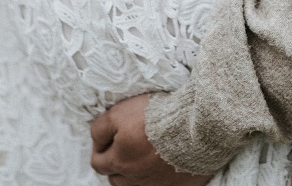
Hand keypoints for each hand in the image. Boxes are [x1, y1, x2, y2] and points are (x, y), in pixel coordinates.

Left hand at [91, 95, 212, 184]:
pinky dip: (159, 176)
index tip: (108, 136)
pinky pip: (162, 185)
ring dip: (136, 173)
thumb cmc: (156, 116)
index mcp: (120, 162)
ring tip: (144, 154)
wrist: (195, 125)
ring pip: (137, 184)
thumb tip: (96, 140)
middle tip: (126, 145)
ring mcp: (158, 185)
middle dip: (117, 163)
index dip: (100, 148)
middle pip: (117, 179)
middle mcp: (136, 179)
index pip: (98, 163)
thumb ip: (100, 128)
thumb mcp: (118, 113)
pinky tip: (164, 161)